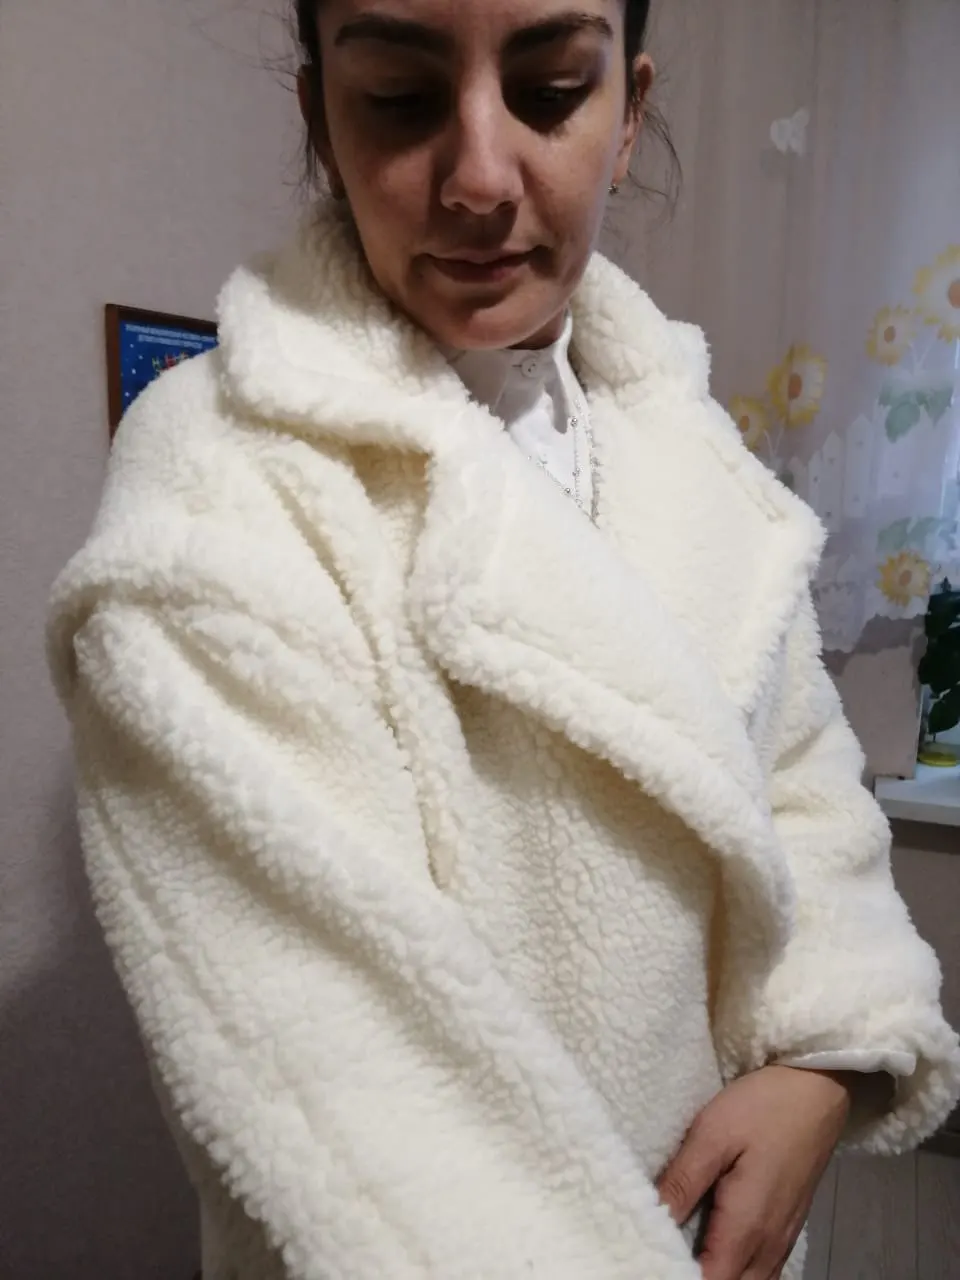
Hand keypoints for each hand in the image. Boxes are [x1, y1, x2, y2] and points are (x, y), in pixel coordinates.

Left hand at [657, 1065, 851, 1279]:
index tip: (649, 1258)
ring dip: (719, 1276)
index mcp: (745, 1228)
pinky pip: (763, 1270)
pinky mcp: (788, 1225)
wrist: (818, 1089)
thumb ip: (681, 1183)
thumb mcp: (711, 1136)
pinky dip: (738, 1271)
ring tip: (682, 1255)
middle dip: (697, 1278)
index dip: (676, 1275)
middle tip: (659, 1254)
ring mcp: (782, 1237)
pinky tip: (716, 1251)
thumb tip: (649, 1222)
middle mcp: (768, 1245)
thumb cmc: (762, 1108)